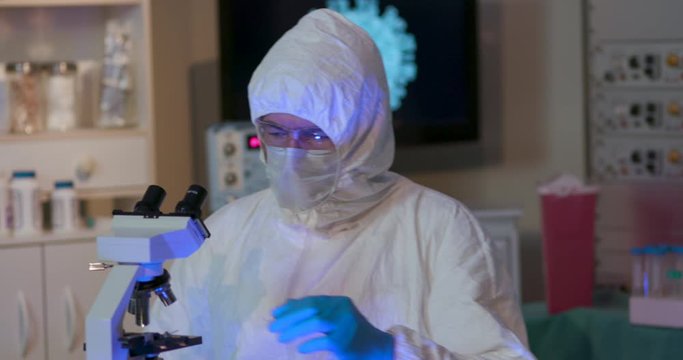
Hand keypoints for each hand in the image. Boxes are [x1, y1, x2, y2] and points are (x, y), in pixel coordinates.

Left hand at [269, 295, 393, 358]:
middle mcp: (343, 310)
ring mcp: (345, 325)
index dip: (291, 307)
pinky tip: (300, 349)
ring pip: (315, 322)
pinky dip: (308, 345)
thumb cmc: (352, 332)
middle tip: (272, 327)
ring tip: (281, 338)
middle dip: (288, 318)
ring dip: (294, 331)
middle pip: (310, 309)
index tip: (275, 314)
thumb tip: (288, 304)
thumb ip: (315, 310)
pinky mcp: (344, 342)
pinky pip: (322, 341)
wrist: (377, 349)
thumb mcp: (335, 317)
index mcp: (339, 302)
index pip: (311, 301)